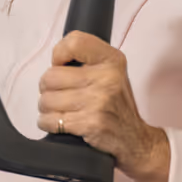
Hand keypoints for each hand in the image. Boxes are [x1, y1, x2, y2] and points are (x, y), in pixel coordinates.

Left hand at [37, 32, 170, 181]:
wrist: (135, 140)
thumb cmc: (117, 106)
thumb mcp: (112, 73)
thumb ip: (86, 61)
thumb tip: (54, 63)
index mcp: (111, 60)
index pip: (74, 42)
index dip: (59, 54)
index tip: (62, 66)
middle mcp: (106, 78)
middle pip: (50, 76)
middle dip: (49, 89)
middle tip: (62, 95)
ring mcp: (98, 101)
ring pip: (46, 100)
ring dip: (48, 108)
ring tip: (63, 111)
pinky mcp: (88, 123)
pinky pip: (48, 120)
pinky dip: (49, 123)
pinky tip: (62, 124)